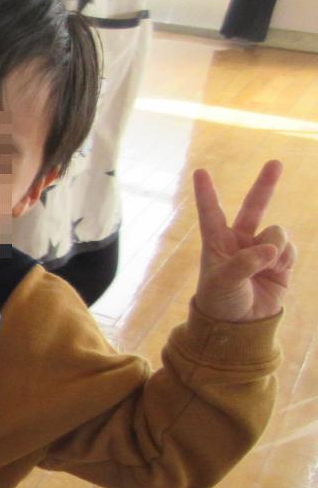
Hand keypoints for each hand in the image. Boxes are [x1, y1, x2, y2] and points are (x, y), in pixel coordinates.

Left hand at [192, 160, 293, 322]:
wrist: (240, 325)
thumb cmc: (221, 302)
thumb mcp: (224, 283)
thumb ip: (245, 263)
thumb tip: (271, 249)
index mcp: (216, 243)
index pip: (211, 213)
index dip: (207, 193)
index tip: (200, 171)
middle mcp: (239, 241)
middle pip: (254, 207)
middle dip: (265, 185)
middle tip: (275, 162)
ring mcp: (261, 249)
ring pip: (276, 232)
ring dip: (274, 246)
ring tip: (265, 265)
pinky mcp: (280, 260)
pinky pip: (288, 248)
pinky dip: (285, 258)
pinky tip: (276, 271)